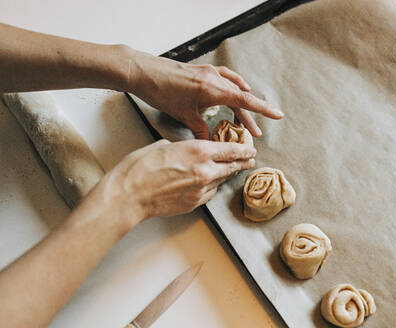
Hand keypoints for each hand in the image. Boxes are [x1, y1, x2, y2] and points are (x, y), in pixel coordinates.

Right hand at [103, 139, 255, 220]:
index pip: (230, 149)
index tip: (250, 149)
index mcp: (198, 151)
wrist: (129, 195)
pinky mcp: (194, 203)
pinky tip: (210, 183)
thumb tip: (183, 151)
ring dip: (228, 174)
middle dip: (243, 162)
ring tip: (233, 170)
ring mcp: (201, 189)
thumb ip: (180, 148)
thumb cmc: (140, 168)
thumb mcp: (162, 146)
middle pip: (232, 166)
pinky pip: (210, 192)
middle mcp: (205, 170)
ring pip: (222, 180)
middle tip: (250, 160)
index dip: (243, 149)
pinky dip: (212, 186)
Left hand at [128, 51, 283, 138]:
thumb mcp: (183, 114)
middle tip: (254, 134)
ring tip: (243, 121)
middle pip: (240, 98)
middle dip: (249, 117)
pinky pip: (225, 78)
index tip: (278, 115)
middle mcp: (215, 79)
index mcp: (213, 89)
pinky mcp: (203, 71)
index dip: (263, 109)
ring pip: (233, 89)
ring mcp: (209, 73)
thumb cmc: (162, 92)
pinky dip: (233, 86)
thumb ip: (201, 128)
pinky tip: (235, 90)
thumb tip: (211, 142)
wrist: (144, 72)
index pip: (245, 100)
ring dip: (240, 104)